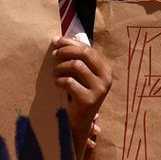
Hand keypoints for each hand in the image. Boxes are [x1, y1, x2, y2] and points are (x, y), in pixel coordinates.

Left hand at [51, 37, 111, 155]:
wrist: (79, 121)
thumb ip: (75, 58)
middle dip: (66, 51)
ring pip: (76, 65)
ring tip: (55, 74)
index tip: (55, 41)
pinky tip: (57, 84)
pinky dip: (59, 80)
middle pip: (84, 54)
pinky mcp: (89, 100)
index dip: (70, 43)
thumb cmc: (76, 93)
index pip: (88, 48)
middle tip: (54, 55)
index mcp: (106, 68)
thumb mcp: (79, 74)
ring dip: (60, 67)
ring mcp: (99, 89)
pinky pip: (69, 82)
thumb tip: (57, 39)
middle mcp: (106, 78)